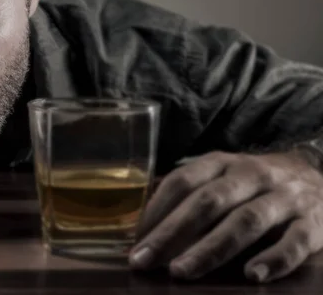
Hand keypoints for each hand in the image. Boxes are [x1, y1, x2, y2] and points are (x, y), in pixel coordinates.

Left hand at [129, 151, 322, 281]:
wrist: (318, 174)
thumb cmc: (254, 183)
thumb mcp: (222, 176)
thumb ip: (190, 195)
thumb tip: (145, 228)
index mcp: (223, 162)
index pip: (183, 181)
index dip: (156, 210)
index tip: (135, 240)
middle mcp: (252, 174)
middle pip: (208, 202)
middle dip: (172, 232)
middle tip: (145, 261)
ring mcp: (284, 197)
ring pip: (245, 221)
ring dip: (210, 248)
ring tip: (182, 271)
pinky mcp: (314, 222)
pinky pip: (295, 241)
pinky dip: (275, 259)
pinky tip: (252, 276)